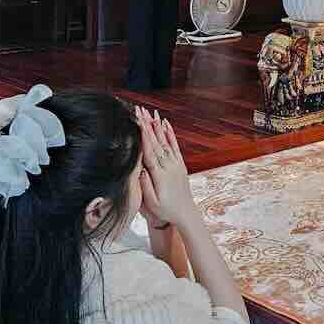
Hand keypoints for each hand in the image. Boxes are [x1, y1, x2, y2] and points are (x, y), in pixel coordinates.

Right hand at [135, 106, 197, 227]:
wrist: (185, 213)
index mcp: (160, 175)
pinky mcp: (180, 164)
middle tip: (140, 111)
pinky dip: (170, 134)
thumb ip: (146, 186)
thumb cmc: (165, 210)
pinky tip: (165, 124)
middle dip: (147, 125)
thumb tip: (141, 169)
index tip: (137, 122)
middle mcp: (169, 166)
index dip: (143, 135)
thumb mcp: (152, 203)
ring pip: (165, 141)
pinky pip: (174, 146)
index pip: (150, 151)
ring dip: (157, 126)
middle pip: (156, 142)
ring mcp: (176, 164)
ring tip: (151, 112)